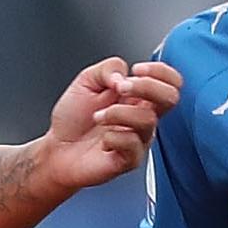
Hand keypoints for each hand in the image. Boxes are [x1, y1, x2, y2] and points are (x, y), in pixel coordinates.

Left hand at [41, 57, 180, 192]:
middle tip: (120, 89)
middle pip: (171, 97)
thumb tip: (125, 77)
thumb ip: (109, 68)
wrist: (56, 149)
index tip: (136, 70)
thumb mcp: (86, 80)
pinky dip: (111, 137)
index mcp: (138, 96)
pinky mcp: (131, 159)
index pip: (170, 81)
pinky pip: (132, 143)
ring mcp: (139, 138)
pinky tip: (102, 141)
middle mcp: (142, 116)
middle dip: (146, 86)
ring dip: (117, 113)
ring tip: (98, 117)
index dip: (160, 71)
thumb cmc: (73, 119)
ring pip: (147, 119)